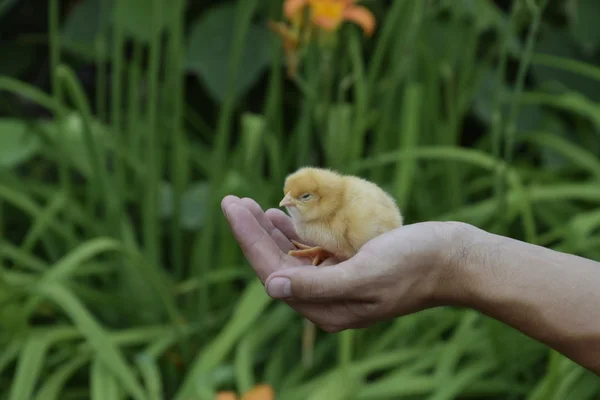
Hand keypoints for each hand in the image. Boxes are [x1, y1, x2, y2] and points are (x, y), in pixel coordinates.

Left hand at [221, 195, 465, 332]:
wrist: (453, 258)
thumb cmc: (414, 266)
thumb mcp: (365, 275)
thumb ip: (318, 285)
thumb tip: (272, 287)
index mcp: (327, 308)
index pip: (274, 271)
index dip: (249, 238)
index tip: (232, 206)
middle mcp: (327, 299)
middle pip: (277, 263)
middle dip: (253, 232)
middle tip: (233, 200)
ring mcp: (337, 282)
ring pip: (292, 255)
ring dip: (270, 230)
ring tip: (251, 205)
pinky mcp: (349, 266)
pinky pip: (312, 249)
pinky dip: (295, 231)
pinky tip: (284, 215)